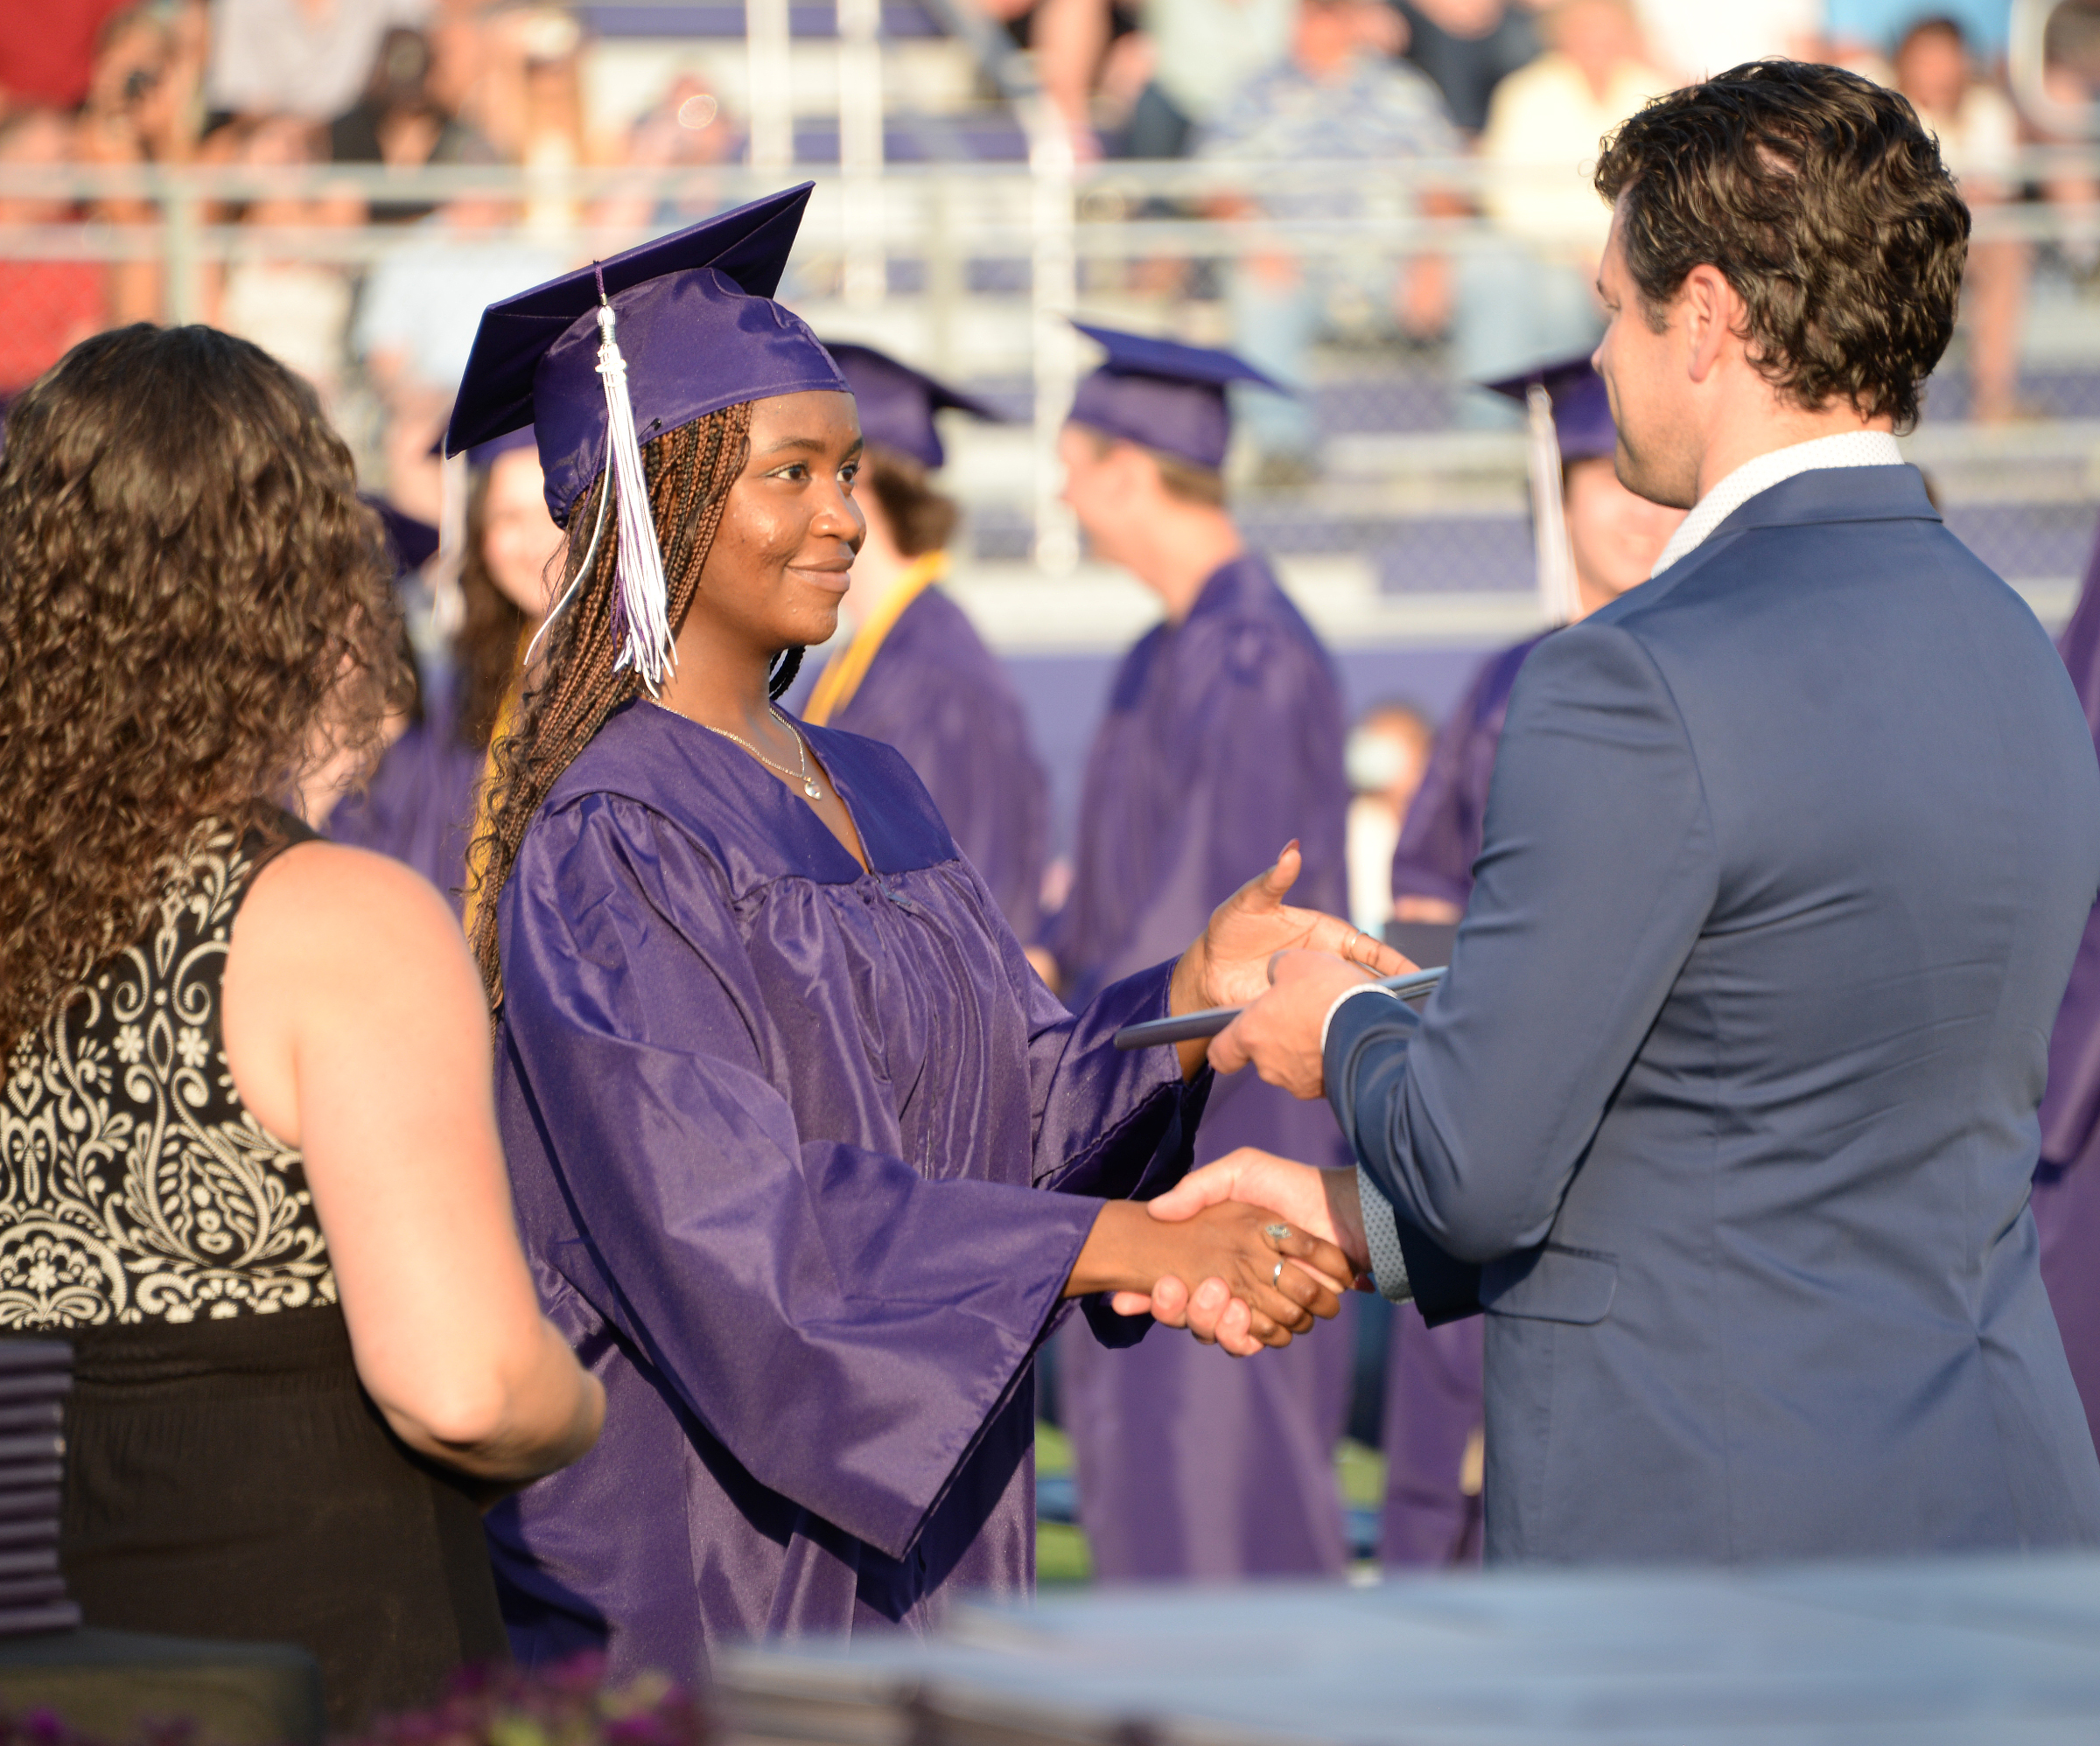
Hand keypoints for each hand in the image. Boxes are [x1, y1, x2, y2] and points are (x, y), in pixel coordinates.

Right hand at [1069, 1200, 1353, 1355]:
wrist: (1342, 1213)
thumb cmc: (1289, 1187)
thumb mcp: (1240, 1173)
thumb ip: (1197, 1188)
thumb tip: (1155, 1211)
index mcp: (1209, 1258)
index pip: (1169, 1286)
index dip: (1153, 1294)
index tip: (1153, 1282)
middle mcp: (1226, 1287)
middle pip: (1187, 1316)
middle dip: (1179, 1309)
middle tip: (1180, 1288)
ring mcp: (1253, 1307)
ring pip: (1214, 1332)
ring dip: (1209, 1321)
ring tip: (1219, 1299)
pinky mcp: (1281, 1322)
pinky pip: (1251, 1342)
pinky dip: (1244, 1335)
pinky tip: (1242, 1316)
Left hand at [1172, 843, 1413, 1014]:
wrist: (1207, 967)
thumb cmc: (1232, 928)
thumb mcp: (1252, 902)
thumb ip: (1274, 880)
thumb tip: (1292, 850)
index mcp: (1327, 935)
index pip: (1370, 949)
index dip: (1395, 961)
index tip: (1417, 973)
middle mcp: (1326, 966)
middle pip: (1365, 981)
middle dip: (1386, 993)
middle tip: (1404, 1008)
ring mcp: (1313, 993)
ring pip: (1346, 1007)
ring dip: (1362, 1017)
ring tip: (1383, 1031)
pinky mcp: (1297, 1016)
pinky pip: (1321, 1027)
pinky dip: (1336, 1037)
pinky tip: (1347, 1050)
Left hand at [1209, 948, 1379, 1100]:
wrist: (1371, 1028)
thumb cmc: (1327, 991)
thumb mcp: (1297, 960)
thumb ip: (1279, 967)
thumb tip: (1280, 973)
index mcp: (1252, 1033)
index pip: (1221, 1053)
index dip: (1225, 1045)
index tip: (1233, 1036)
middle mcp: (1269, 1064)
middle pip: (1263, 1054)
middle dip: (1279, 1035)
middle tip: (1301, 1013)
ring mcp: (1298, 1082)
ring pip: (1294, 1065)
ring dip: (1305, 1047)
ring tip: (1329, 1023)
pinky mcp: (1327, 1092)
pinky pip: (1321, 1073)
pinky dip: (1328, 1058)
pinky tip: (1345, 1038)